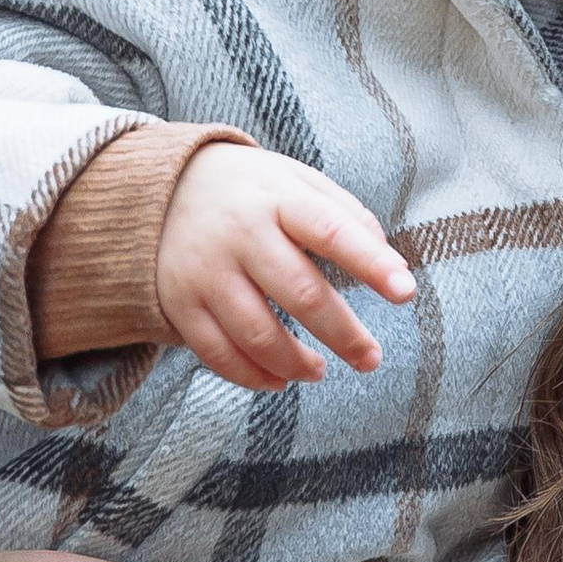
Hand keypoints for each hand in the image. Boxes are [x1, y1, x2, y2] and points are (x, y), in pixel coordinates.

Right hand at [156, 144, 414, 389]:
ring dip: (297, 363)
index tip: (405, 291)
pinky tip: (279, 379)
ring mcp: (206, 271)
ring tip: (321, 370)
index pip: (330, 230)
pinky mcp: (179, 303)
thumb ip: (345, 215)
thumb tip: (392, 264)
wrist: (157, 190)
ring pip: (258, 333)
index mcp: (276, 198)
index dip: (370, 262)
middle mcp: (240, 234)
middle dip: (343, 333)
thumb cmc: (250, 191)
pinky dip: (252, 376)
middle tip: (371, 358)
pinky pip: (217, 353)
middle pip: (300, 293)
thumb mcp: (295, 182)